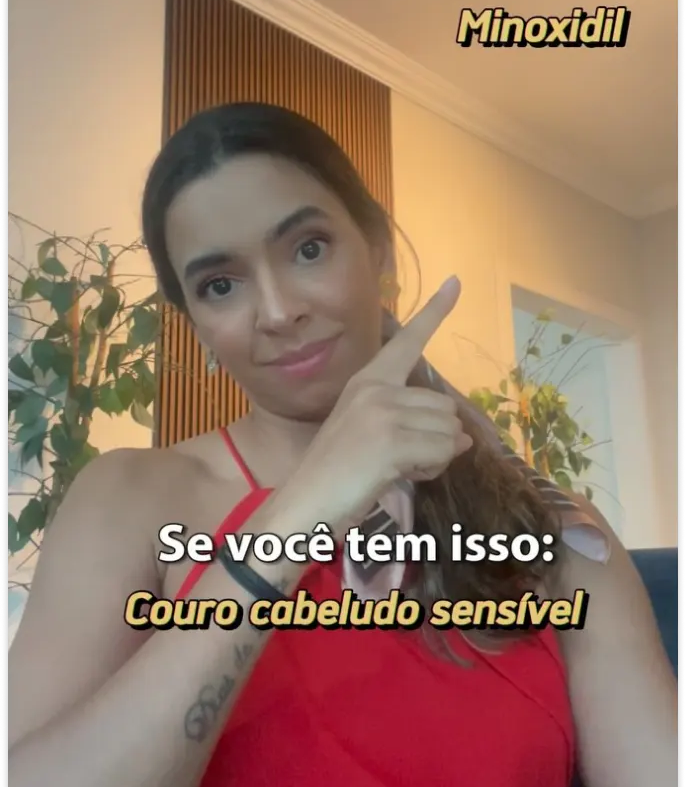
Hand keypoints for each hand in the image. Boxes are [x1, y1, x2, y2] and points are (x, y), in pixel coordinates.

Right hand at [287, 276, 472, 533]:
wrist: (305, 504)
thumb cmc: (335, 476)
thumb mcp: (372, 437)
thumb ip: (413, 426)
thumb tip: (464, 437)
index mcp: (367, 381)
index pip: (408, 342)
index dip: (435, 312)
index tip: (456, 282)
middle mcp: (375, 388)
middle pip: (446, 407)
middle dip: (437, 440)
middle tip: (400, 460)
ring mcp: (382, 412)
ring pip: (450, 431)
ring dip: (436, 457)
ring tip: (396, 468)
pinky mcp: (391, 440)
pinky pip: (442, 451)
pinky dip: (432, 469)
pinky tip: (399, 476)